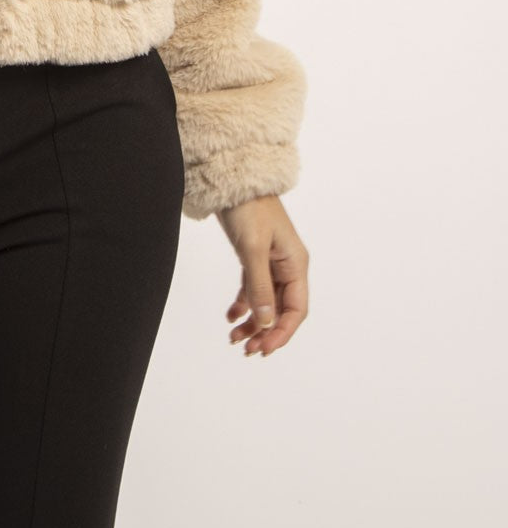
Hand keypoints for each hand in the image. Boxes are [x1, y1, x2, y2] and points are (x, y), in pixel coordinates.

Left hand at [215, 194, 308, 357]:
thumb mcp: (252, 249)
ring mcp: (271, 262)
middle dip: (265, 331)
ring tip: (233, 338)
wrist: (232, 178)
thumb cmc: (247, 207)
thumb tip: (266, 322)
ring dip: (252, 321)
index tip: (264, 348)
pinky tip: (230, 316)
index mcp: (296, 264)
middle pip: (281, 309)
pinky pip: (253, 289)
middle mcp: (287, 265)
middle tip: (245, 349)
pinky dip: (243, 304)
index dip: (282, 332)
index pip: (296, 309)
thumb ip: (258, 286)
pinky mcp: (255, 256)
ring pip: (266, 302)